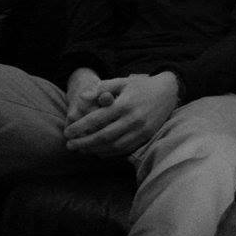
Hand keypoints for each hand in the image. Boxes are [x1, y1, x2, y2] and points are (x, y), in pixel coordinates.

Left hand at [64, 72, 178, 156]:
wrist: (168, 92)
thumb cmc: (140, 86)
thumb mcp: (121, 81)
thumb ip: (101, 88)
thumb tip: (82, 97)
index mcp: (124, 104)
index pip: (97, 119)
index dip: (80, 128)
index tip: (68, 132)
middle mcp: (133, 119)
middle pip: (103, 136)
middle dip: (84, 143)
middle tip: (70, 145)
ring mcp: (141, 129)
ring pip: (114, 146)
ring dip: (95, 150)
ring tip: (82, 150)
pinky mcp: (147, 136)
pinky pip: (125, 149)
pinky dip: (110, 153)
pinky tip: (99, 152)